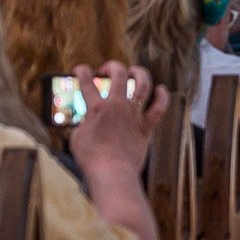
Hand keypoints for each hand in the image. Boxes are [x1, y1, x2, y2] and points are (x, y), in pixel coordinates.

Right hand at [68, 63, 164, 182]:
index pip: (86, 83)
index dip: (82, 72)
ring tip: (134, 71)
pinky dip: (162, 97)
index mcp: (96, 108)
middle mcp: (117, 106)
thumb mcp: (77, 138)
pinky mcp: (146, 126)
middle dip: (113, 67)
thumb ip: (82, 125)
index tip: (80, 70)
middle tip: (107, 70)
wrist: (112, 172)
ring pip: (142, 85)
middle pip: (119, 75)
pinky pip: (159, 108)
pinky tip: (161, 90)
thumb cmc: (91, 159)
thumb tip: (84, 123)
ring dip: (139, 73)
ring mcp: (134, 114)